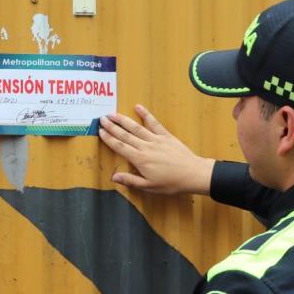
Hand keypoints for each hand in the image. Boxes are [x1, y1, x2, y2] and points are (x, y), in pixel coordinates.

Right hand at [99, 104, 213, 194]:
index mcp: (139, 159)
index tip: (100, 131)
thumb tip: (113, 177)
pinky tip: (138, 107)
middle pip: (125, 135)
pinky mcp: (166, 136)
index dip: (108, 139)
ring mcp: (156, 139)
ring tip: (113, 114)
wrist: (192, 174)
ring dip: (123, 120)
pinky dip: (146, 115)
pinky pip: (154, 123)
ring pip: (136, 127)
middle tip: (102, 119)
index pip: (120, 146)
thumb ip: (131, 180)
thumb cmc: (171, 183)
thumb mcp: (149, 187)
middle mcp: (145, 146)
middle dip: (112, 127)